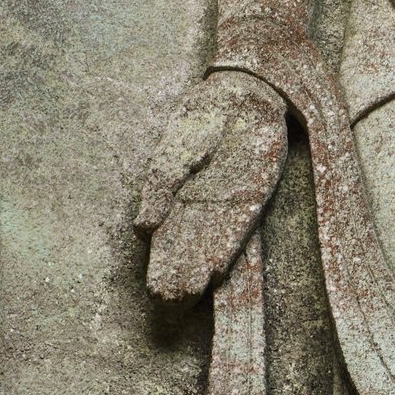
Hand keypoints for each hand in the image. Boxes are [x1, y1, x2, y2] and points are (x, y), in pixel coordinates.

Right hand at [135, 73, 287, 300]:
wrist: (246, 92)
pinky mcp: (252, 199)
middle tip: (168, 302)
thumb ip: (162, 184)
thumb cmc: (204, 116)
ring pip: (207, 245)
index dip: (160, 262)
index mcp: (175, 194)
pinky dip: (224, 250)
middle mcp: (198, 206)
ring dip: (197, 270)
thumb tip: (142, 227)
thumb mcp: (176, 146)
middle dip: (176, 274)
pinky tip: (215, 270)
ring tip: (188, 294)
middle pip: (183, 248)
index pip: (164, 236)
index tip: (154, 288)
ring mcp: (225, 204)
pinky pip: (236, 230)